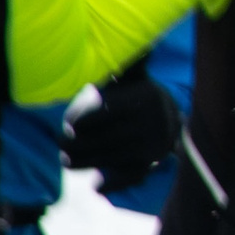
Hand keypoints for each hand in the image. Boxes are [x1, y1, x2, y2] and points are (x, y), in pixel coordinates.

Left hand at [59, 66, 182, 193]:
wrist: (174, 118)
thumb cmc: (138, 96)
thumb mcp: (130, 78)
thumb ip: (113, 69)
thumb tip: (93, 49)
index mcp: (145, 97)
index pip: (104, 111)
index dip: (80, 120)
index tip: (66, 124)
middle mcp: (153, 122)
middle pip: (106, 137)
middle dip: (77, 143)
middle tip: (60, 143)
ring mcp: (154, 145)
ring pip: (113, 157)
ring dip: (84, 162)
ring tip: (66, 160)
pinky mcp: (153, 163)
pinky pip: (131, 176)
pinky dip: (113, 183)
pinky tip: (95, 185)